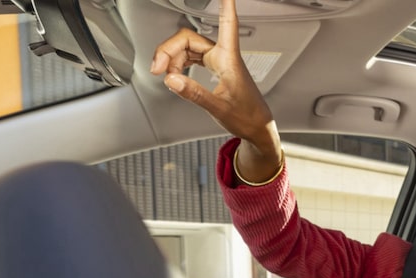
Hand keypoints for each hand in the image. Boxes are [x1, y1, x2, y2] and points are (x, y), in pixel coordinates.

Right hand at [149, 0, 281, 181]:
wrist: (258, 128)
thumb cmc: (247, 117)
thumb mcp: (219, 108)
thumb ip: (194, 94)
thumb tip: (172, 79)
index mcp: (229, 60)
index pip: (227, 23)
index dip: (225, 5)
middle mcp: (224, 56)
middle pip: (190, 38)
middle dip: (169, 50)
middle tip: (158, 69)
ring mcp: (219, 61)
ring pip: (188, 47)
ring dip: (173, 58)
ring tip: (165, 75)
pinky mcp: (216, 68)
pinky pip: (192, 57)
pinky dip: (179, 63)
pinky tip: (175, 73)